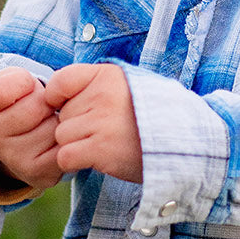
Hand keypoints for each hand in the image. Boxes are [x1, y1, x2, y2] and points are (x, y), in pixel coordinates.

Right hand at [0, 68, 60, 191]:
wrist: (24, 135)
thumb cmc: (21, 98)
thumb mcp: (13, 78)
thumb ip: (20, 79)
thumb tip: (48, 100)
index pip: (2, 90)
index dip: (23, 82)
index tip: (25, 86)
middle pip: (35, 107)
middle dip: (45, 100)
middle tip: (40, 106)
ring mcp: (13, 160)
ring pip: (53, 127)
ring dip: (58, 119)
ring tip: (47, 121)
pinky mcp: (37, 174)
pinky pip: (64, 148)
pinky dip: (66, 139)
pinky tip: (55, 138)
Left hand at [44, 63, 142, 183]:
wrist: (185, 146)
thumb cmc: (150, 119)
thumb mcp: (126, 88)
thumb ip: (94, 87)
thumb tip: (54, 98)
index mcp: (107, 75)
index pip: (60, 81)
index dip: (58, 98)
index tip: (74, 110)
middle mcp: (102, 95)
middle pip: (61, 114)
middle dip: (75, 127)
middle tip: (102, 132)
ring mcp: (101, 121)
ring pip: (62, 136)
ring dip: (76, 146)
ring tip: (103, 146)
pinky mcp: (100, 148)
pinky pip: (65, 156)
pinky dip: (74, 162)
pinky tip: (95, 160)